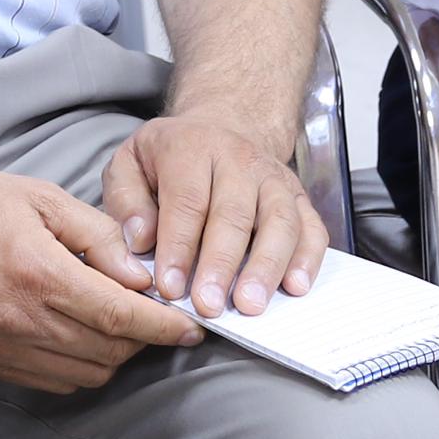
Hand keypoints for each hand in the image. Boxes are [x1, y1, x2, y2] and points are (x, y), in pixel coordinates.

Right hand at [0, 165, 199, 393]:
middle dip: (145, 338)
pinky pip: (56, 382)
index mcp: (38, 273)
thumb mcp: (40, 198)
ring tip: (122, 325)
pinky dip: (83, 367)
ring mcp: (5, 347)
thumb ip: (97, 234)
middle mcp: (22, 320)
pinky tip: (84, 338)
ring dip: (116, 354)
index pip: (119, 315)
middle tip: (158, 315)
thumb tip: (140, 271)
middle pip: (109, 350)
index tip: (191, 325)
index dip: (163, 325)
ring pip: (87, 373)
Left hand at [103, 114, 326, 317]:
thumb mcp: (128, 165)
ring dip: (266, 267)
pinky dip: (307, 259)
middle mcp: (238, 158)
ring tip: (250, 305)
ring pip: (279, 221)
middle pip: (234, 214)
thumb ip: (126, 202)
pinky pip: (311, 228)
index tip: (170, 287)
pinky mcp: (299, 196)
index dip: (178, 247)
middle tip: (208, 305)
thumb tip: (140, 240)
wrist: (216, 132)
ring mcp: (274, 177)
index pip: (187, 201)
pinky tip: (295, 288)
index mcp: (190, 147)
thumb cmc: (167, 160)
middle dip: (221, 264)